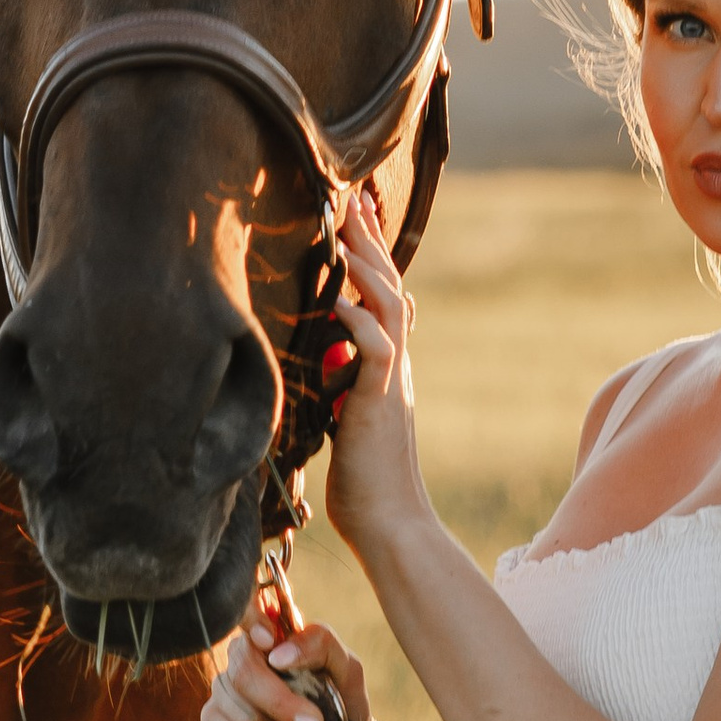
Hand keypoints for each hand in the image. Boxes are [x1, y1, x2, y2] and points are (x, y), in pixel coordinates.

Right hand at [200, 598, 374, 720]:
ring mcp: (222, 694)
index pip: (246, 619)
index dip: (249, 625)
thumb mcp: (346, 668)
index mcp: (269, 638)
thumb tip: (277, 654)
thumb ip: (319, 645)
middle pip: (243, 676)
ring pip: (242, 717)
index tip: (269, 642)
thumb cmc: (343, 702)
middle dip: (283, 706)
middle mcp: (239, 660)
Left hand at [320, 188, 432, 563]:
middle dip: (369, 241)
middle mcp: (395, 364)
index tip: (354, 220)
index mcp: (386, 366)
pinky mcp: (379, 400)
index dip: (371, 257)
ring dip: (365, 266)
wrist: (390, 523)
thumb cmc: (362, 481)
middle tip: (353, 197)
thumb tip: (325, 357)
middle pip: (388, 287)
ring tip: (345, 229)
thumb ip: (342, 383)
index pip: (383, 298)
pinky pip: (375, 349)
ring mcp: (392, 379)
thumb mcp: (346, 418)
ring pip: (386, 307)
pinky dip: (359, 321)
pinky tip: (340, 299)